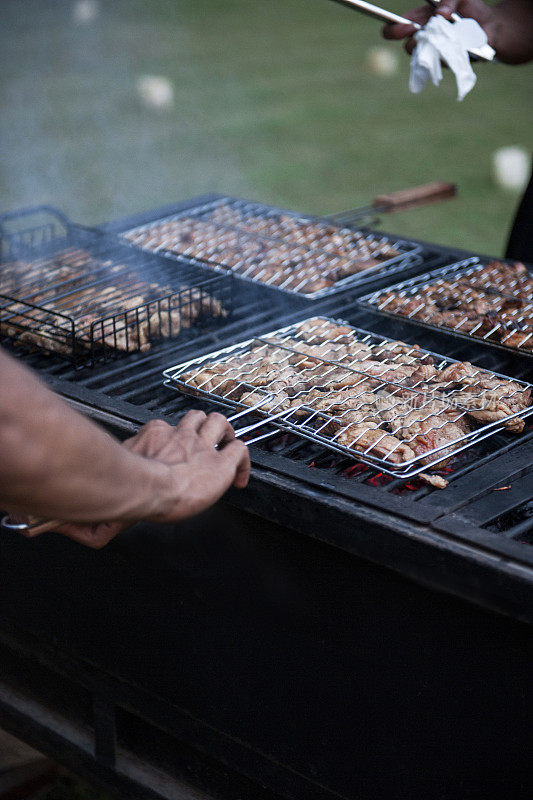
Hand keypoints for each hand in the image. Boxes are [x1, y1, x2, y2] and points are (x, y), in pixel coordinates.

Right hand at [39, 411, 249, 547]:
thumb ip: (112, 490)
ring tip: (226, 450)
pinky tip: (239, 479)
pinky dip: (243, 462)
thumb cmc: (130, 488)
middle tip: (208, 445)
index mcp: (156, 436)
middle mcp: (180, 435)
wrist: (148, 489)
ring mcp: (202, 446)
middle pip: (197, 416)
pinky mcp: (221, 462)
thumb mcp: (117, 480)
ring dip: (225, 434)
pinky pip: (240, 450)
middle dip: (204, 427)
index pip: (167, 428)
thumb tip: (91, 531)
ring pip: (220, 423)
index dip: (175, 440)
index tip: (173, 461)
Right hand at [382, 0, 532, 63]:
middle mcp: (423, 38)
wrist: (491, 27)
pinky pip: (439, 64)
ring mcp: (433, 53)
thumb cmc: (472, 10)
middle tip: (418, 33)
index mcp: (421, 19)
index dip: (393, 28)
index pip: (397, 25)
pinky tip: (455, 47)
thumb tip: (440, 13)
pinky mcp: (444, 64)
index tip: (402, 27)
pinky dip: (446, 55)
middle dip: (410, 40)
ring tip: (443, 38)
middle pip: (406, 45)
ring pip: (422, 57)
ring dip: (430, 48)